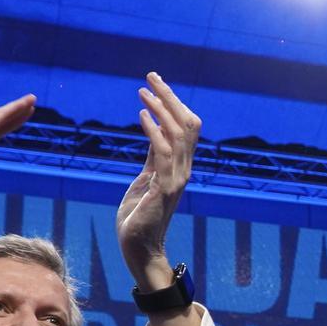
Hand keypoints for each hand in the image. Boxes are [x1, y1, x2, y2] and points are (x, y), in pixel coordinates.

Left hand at [116, 72, 201, 290]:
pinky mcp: (165, 188)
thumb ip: (153, 157)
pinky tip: (142, 116)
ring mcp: (176, 179)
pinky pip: (164, 153)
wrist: (140, 249)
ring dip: (160, 109)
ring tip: (143, 92)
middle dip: (170, 97)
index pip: (185, 126)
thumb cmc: (139, 218)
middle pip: (187, 123)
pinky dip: (154, 131)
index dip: (172, 102)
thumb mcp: (146, 179)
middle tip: (151, 77)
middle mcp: (183, 169)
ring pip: (178, 134)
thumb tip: (153, 128)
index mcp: (179, 166)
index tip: (154, 82)